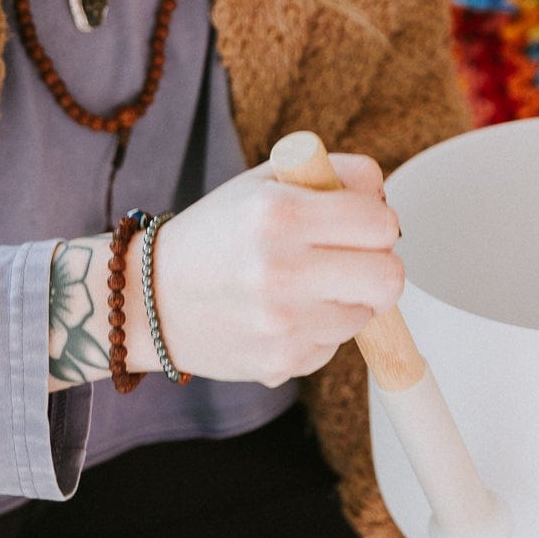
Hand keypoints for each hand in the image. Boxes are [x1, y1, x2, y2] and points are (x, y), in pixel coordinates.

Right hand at [147, 151, 403, 384]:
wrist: (149, 299)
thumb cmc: (216, 234)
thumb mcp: (263, 183)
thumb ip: (331, 174)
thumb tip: (385, 200)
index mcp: (279, 213)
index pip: (381, 223)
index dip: (377, 222)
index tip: (359, 225)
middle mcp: (281, 270)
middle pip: (389, 278)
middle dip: (378, 266)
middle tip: (353, 261)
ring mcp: (282, 324)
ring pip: (365, 315)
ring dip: (347, 301)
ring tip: (303, 288)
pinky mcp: (281, 363)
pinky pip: (333, 345)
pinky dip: (318, 330)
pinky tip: (282, 316)